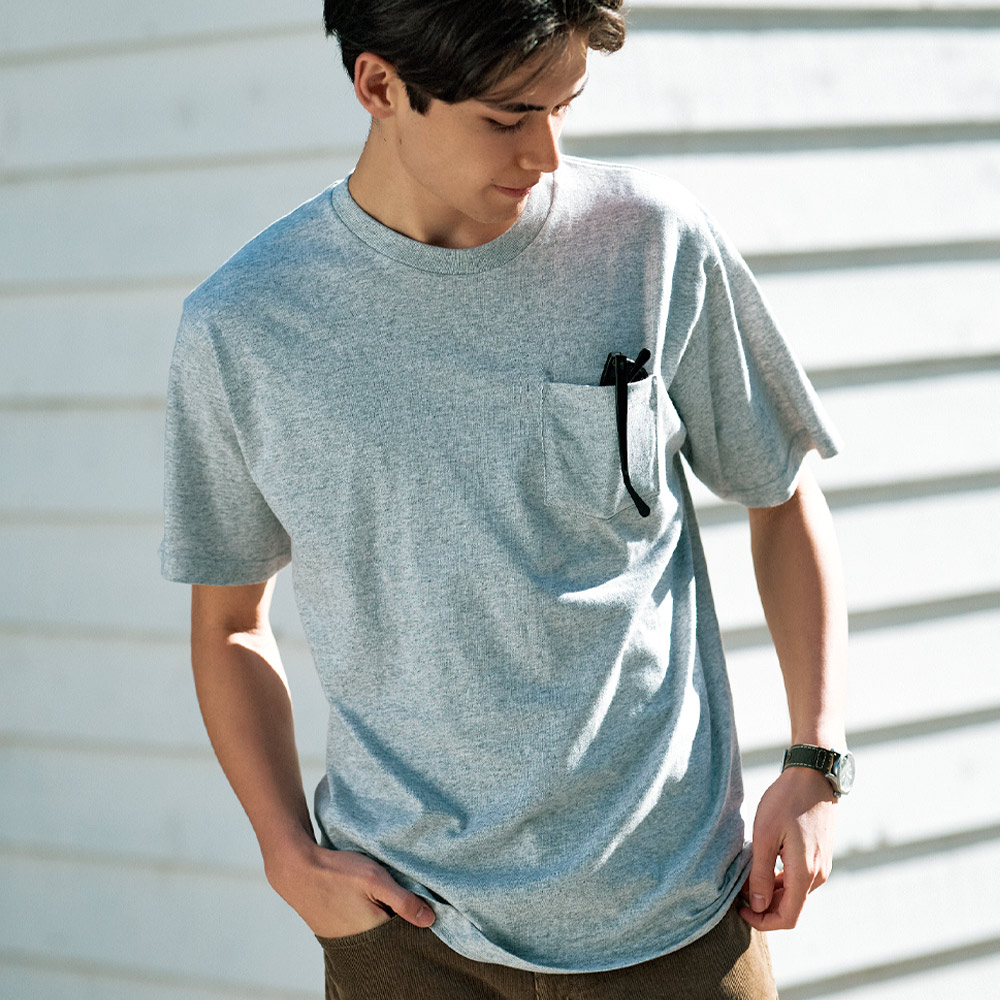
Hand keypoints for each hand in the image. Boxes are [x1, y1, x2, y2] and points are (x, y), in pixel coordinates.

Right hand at [265, 841, 435, 938]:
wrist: (297, 870)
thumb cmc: (337, 872)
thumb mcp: (375, 879)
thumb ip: (403, 901)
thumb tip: (430, 920)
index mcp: (374, 932)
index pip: (405, 931)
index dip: (412, 914)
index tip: (414, 897)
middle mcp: (360, 943)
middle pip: (389, 932)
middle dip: (394, 915)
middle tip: (389, 892)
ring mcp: (345, 939)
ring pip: (374, 929)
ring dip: (378, 914)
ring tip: (372, 894)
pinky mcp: (334, 933)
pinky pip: (358, 928)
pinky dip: (363, 915)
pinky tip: (359, 898)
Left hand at [740, 765, 837, 930]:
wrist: (813, 776)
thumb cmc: (786, 801)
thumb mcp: (765, 836)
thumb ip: (760, 874)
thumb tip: (757, 906)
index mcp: (805, 874)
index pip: (788, 918)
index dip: (762, 921)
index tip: (740, 909)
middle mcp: (818, 875)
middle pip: (791, 908)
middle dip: (763, 906)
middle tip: (737, 891)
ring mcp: (821, 865)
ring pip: (794, 893)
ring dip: (770, 892)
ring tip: (746, 876)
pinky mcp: (819, 855)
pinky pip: (799, 878)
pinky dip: (780, 880)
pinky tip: (762, 865)